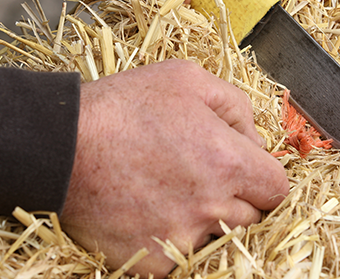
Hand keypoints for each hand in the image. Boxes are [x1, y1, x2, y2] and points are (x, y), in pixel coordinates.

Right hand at [61, 60, 288, 277]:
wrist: (63, 145)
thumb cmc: (124, 107)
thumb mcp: (187, 79)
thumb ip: (236, 105)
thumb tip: (254, 137)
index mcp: (226, 162)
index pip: (277, 188)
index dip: (262, 175)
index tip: (244, 168)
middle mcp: (209, 207)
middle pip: (251, 216)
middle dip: (235, 195)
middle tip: (200, 172)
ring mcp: (180, 240)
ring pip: (217, 236)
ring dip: (205, 216)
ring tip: (169, 187)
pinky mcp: (151, 263)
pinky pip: (181, 255)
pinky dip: (174, 235)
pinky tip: (149, 207)